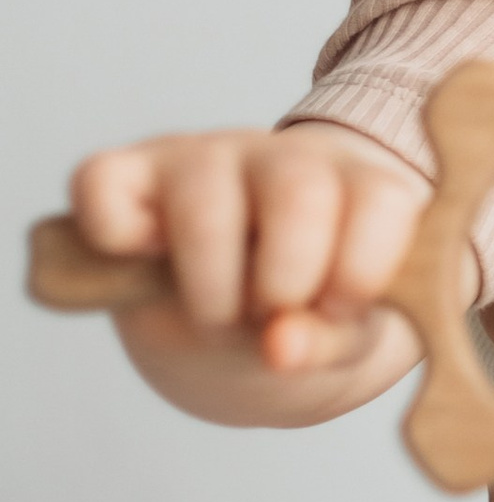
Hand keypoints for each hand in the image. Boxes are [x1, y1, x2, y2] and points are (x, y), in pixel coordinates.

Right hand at [72, 122, 426, 416]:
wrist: (237, 323)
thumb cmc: (303, 319)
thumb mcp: (340, 338)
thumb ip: (330, 342)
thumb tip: (278, 345)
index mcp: (359, 187)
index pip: (380, 199)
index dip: (360, 273)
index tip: (337, 315)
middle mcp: (285, 157)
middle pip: (298, 191)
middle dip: (285, 283)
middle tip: (270, 322)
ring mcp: (203, 156)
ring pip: (203, 196)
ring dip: (210, 284)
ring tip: (216, 319)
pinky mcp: (126, 171)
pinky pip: (105, 185)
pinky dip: (118, 239)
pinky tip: (146, 263)